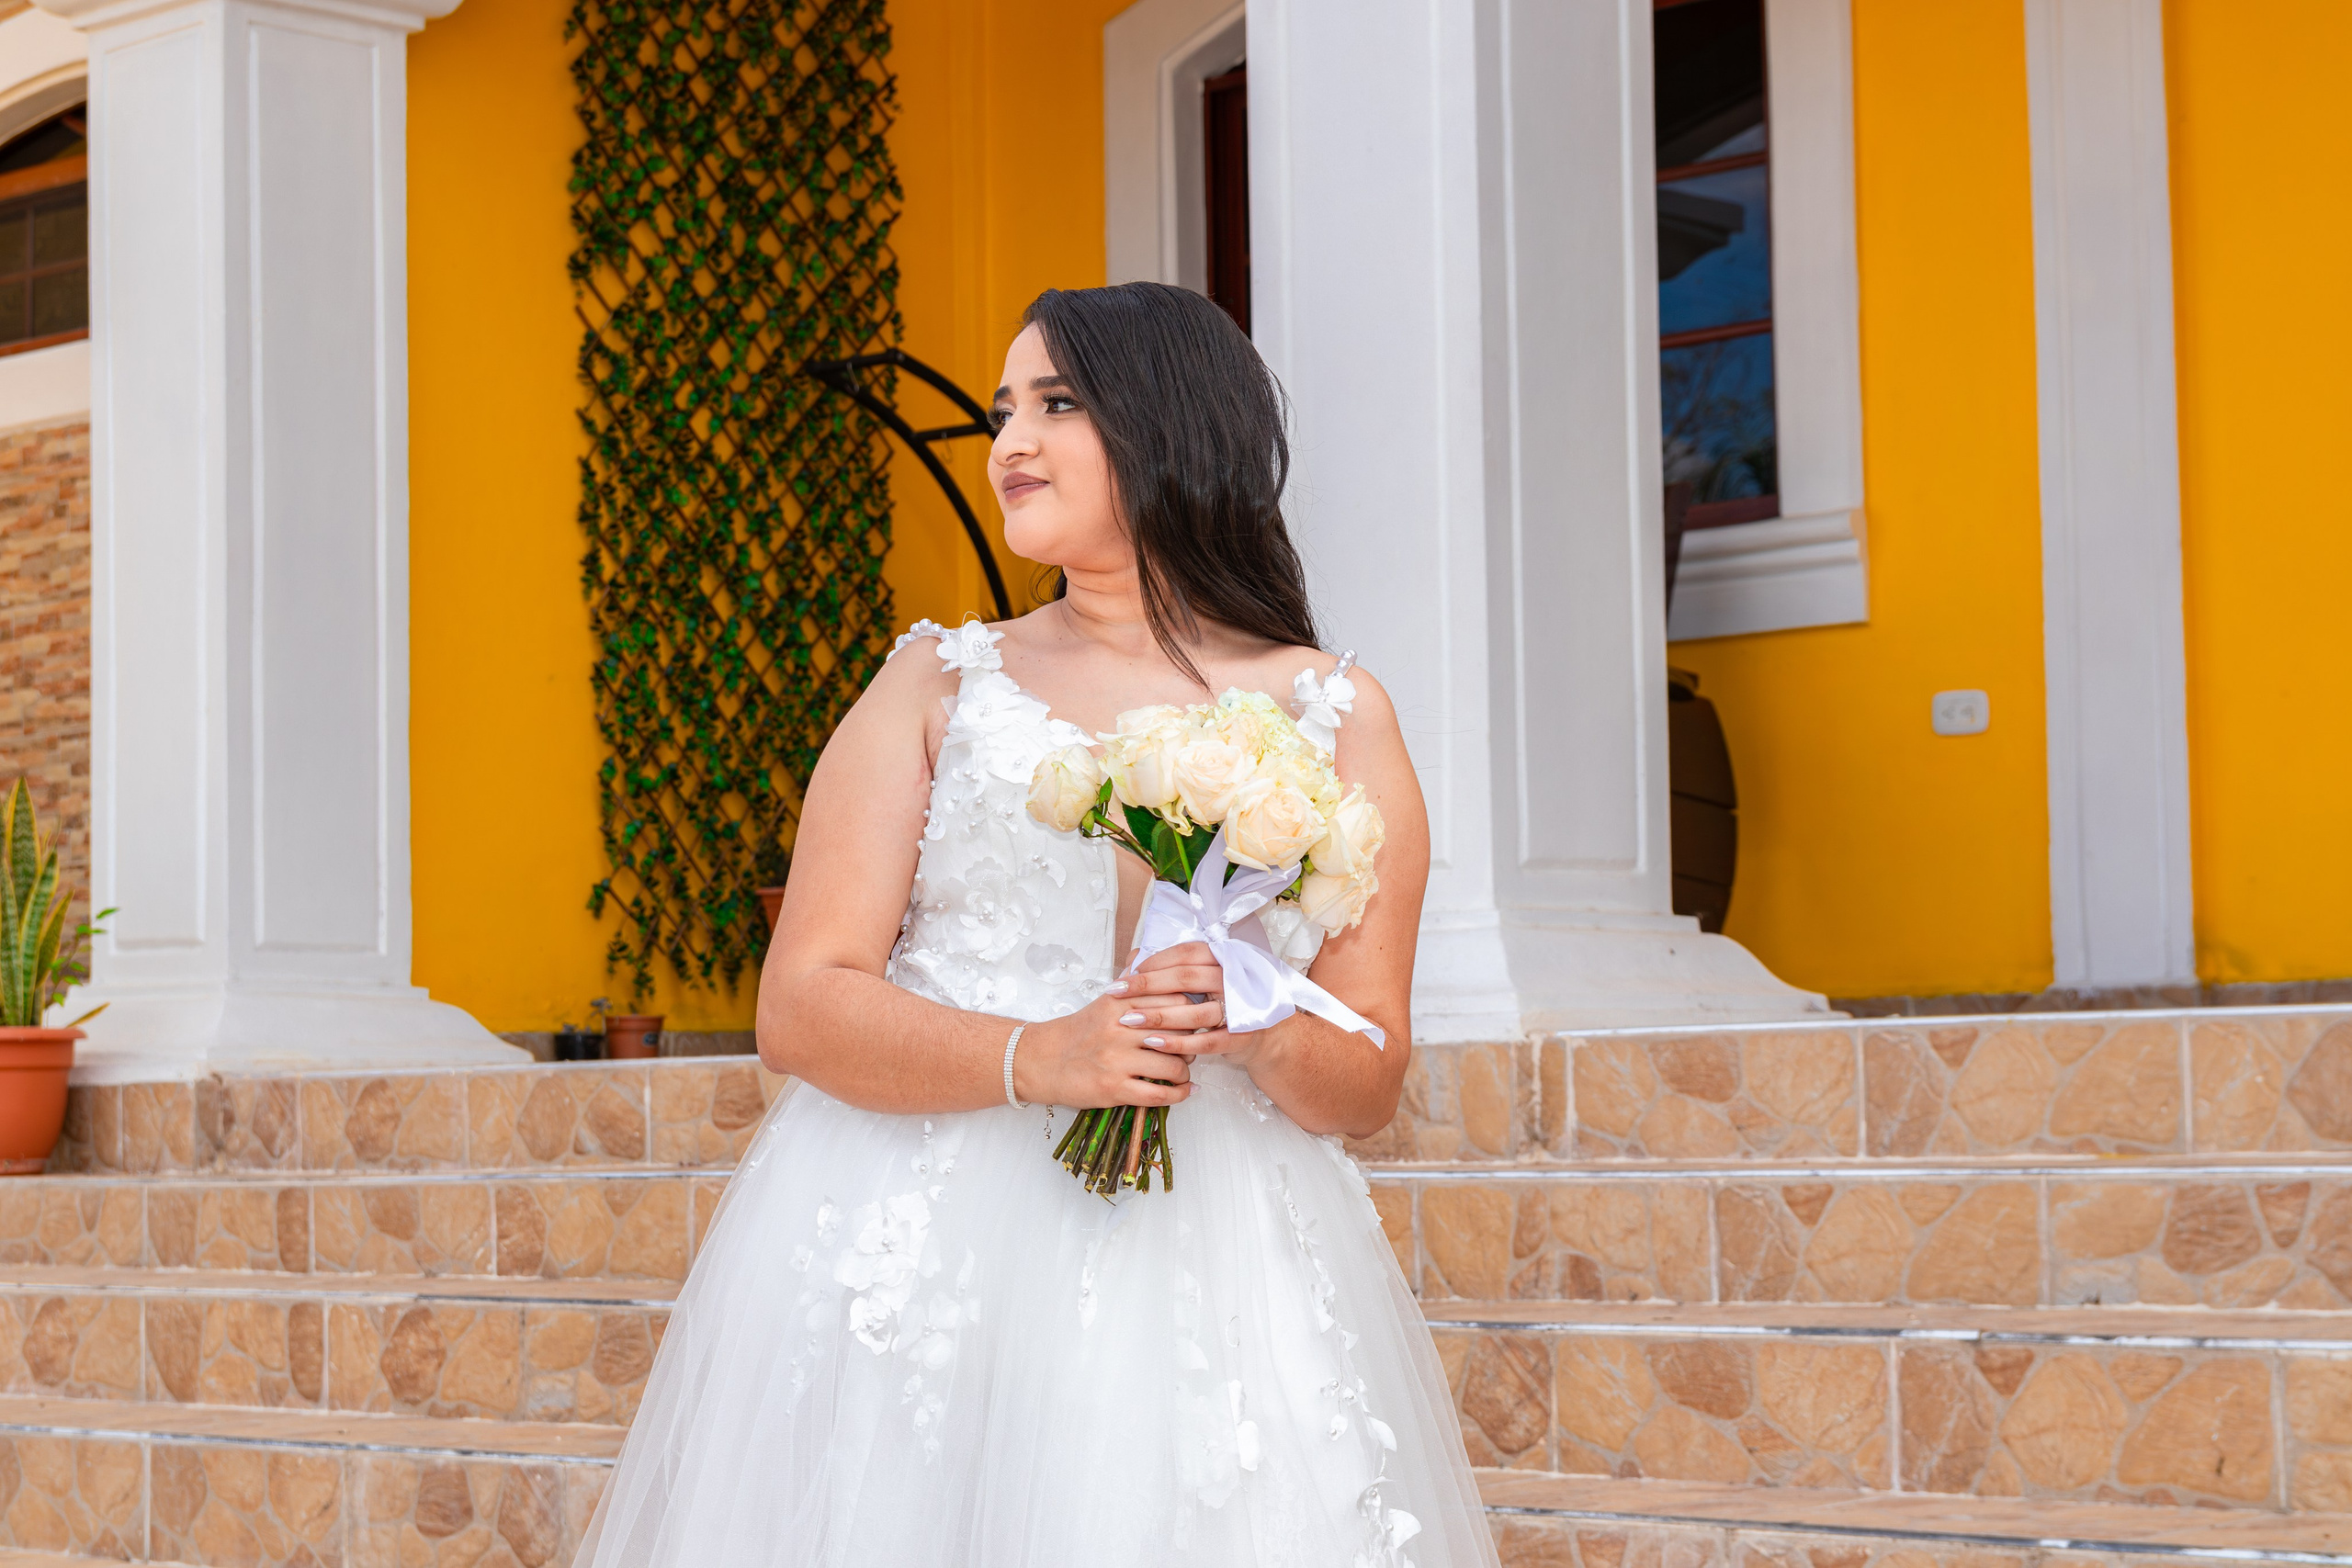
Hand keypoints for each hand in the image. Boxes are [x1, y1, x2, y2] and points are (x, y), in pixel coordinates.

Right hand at [1010, 986, 1191, 1108]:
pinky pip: (1158, 1095)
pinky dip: (1178, 1095)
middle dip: (1191, 1043)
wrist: (1042, 1062)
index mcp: (1119, 1003)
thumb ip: (1127, 981)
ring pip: (1173, 1066)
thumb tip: (1144, 952)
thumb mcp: (1102, 1001)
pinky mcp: (1113, 1089)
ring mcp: (1116, 1061)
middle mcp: (1119, 1029)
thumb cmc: (1078, 1033)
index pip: (1174, 1002)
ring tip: (1183, 1073)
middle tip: (1191, 1048)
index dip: (1191, 1013)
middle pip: (1178, 1033)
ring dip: (1185, 1072)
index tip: (1193, 1021)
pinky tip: (1183, 1092)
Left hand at [1122, 941, 1253, 1067]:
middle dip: (1147, 986)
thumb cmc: (1222, 1002)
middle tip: (1116, 994)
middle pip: (1186, 978)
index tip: (1124, 975)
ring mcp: (1240, 1010)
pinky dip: (1177, 1044)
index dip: (1152, 963)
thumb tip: (1132, 957)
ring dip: (1158, 1016)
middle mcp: (1234, 980)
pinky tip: (1152, 1044)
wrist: (1263, 1033)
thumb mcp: (1202, 980)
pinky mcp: (1240, 1038)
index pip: (1185, 954)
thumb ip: (1171, 968)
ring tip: (1128, 1020)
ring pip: (1194, 1012)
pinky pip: (1206, 1042)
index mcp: (1224, 959)